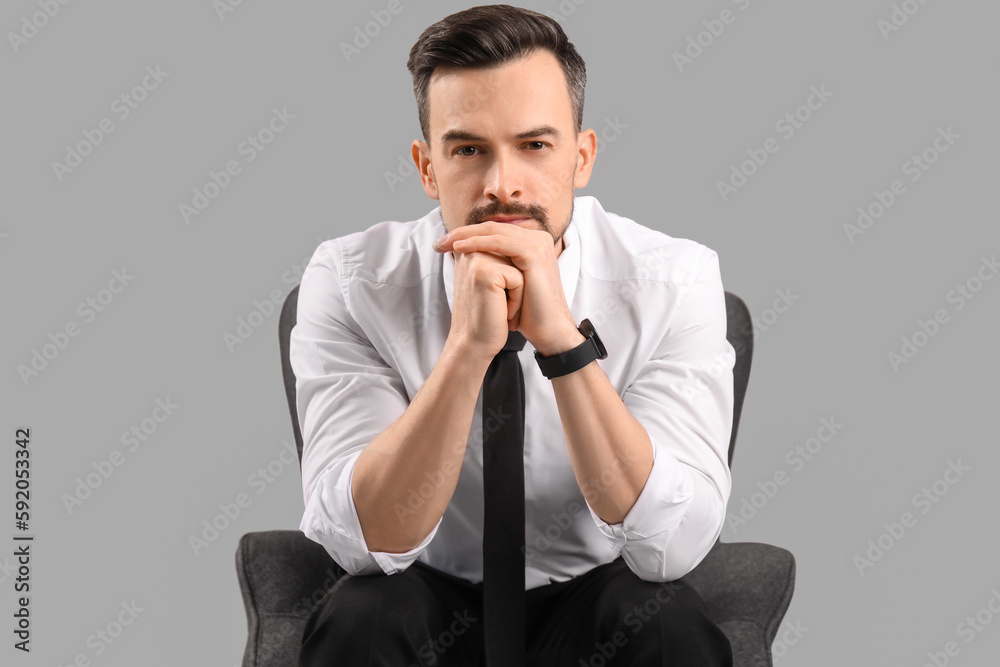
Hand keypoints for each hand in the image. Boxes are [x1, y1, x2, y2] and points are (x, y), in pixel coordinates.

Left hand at [434, 222, 580, 356]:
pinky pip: (500, 242)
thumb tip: (466, 255)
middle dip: (462, 233)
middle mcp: (538, 238)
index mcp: (532, 242)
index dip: (467, 235)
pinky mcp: (534, 253)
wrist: (548, 330)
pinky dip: (477, 242)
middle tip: (438, 243)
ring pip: (494, 231)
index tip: (442, 245)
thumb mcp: (508, 282)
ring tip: (444, 243)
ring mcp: (538, 243)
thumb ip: (495, 263)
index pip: (494, 231)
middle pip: (493, 227)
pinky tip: (459, 247)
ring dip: (465, 235)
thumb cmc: (527, 311)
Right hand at [445, 248, 524, 360]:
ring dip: (516, 291)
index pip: (507, 252)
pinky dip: (516, 300)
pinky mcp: (485, 272)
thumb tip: (519, 241)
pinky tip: (500, 312)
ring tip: (499, 307)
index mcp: (470, 249)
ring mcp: (476, 259)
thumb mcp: (492, 280)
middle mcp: (470, 250)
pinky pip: (519, 279)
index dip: (510, 280)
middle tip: (495, 305)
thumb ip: (498, 256)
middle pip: (515, 258)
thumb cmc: (487, 315)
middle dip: (514, 283)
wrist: (475, 343)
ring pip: (519, 267)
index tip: (492, 300)